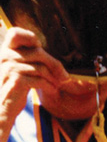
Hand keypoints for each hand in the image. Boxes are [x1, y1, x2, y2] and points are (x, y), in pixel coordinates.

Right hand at [0, 27, 68, 141]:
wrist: (2, 108)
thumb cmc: (14, 89)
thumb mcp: (18, 70)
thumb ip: (28, 59)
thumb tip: (53, 60)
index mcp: (5, 50)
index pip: (15, 33)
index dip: (30, 37)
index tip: (40, 48)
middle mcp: (5, 56)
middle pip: (37, 53)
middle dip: (54, 64)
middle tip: (64, 76)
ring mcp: (10, 68)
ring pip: (41, 68)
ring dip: (54, 78)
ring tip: (58, 85)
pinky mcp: (17, 81)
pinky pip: (40, 80)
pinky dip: (49, 86)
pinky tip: (53, 91)